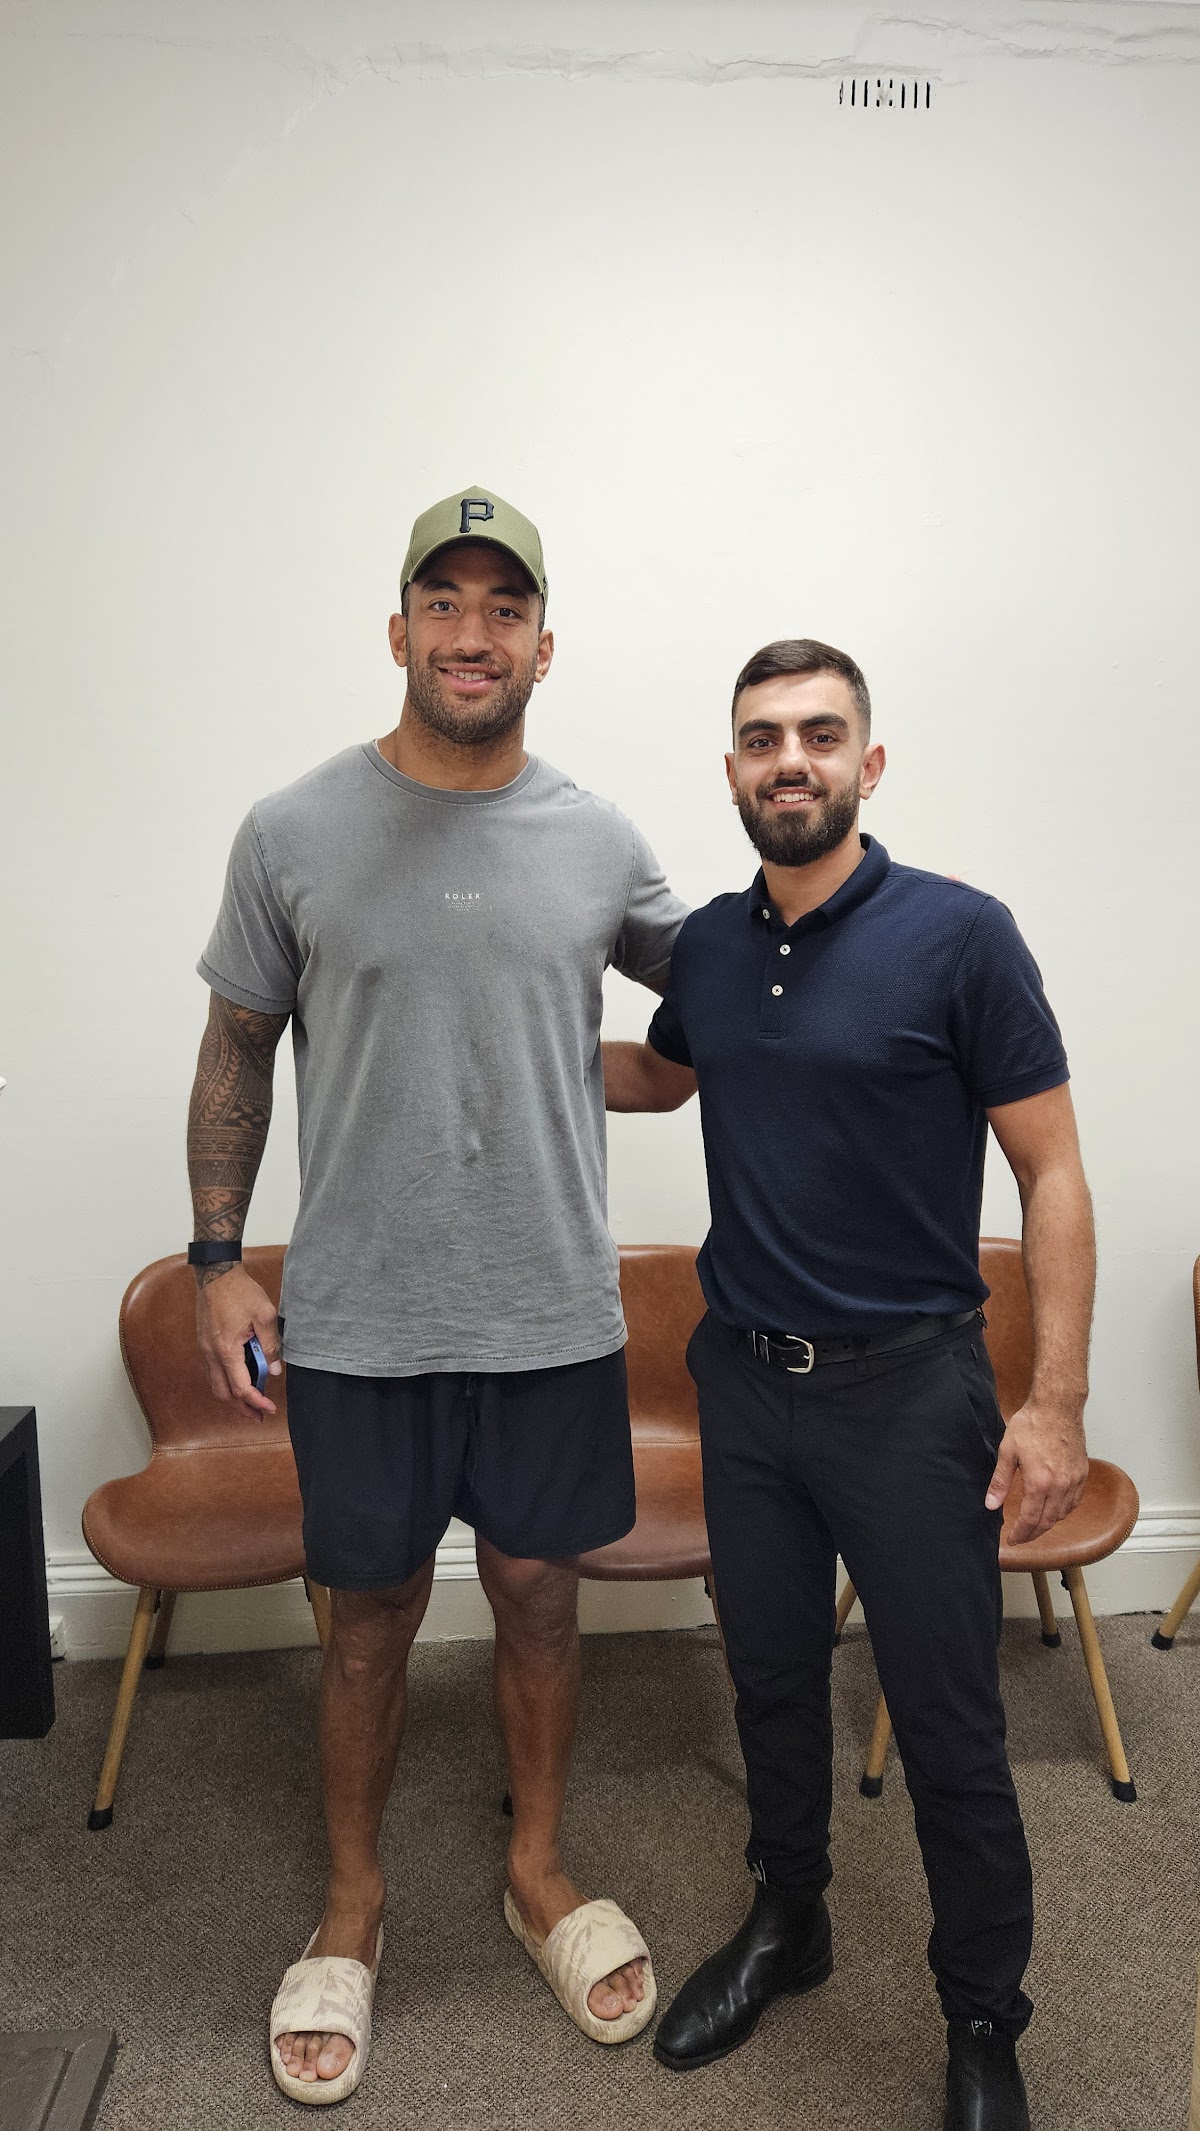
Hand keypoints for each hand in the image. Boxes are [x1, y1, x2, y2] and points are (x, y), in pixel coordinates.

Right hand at [195, 1267, 282, 1418]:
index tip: (270, 1408)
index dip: (257, 1402)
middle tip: (259, 1414)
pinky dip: (228, 1379)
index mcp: (227, 1350)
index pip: (241, 1388)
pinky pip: (214, 1370)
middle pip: (223, 1393)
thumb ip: (270, 1345)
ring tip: (253, 1398)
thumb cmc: (240, 1291)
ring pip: (216, 1383)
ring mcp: (205, 1348)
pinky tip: (242, 1376)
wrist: (216, 1273)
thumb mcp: (264, 1315)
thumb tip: (273, 1369)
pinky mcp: (205, 1342)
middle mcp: (211, 1354)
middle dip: (241, 1408)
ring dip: (233, 1395)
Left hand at [985, 1402, 1088, 1543]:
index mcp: (1040, 1482)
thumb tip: (991, 1504)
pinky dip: (1064, 1510)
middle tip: (1021, 1536)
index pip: (1030, 1520)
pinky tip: (1054, 1509)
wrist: (1057, 1407)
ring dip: (1048, 1523)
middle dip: (1033, 1534)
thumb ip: (1000, 1482)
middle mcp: (1060, 1486)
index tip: (1012, 1539)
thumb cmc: (1032, 1424)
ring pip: (1063, 1514)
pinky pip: (1075, 1501)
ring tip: (1034, 1524)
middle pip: (1047, 1522)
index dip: (1021, 1534)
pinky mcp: (1082, 1473)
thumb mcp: (1007, 1452)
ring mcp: (1074, 1480)